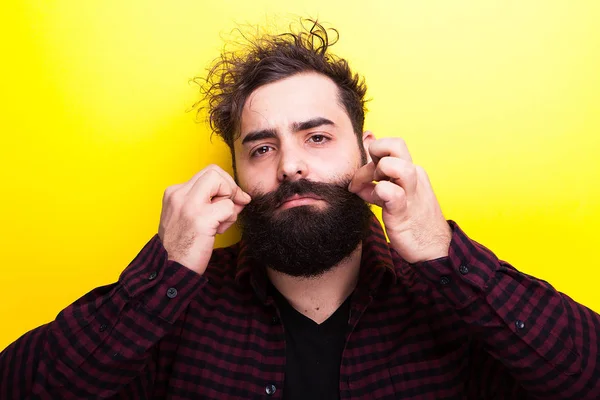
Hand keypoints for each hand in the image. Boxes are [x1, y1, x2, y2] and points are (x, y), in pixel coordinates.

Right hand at [158, 165, 250, 274]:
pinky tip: (217, 232)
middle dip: (229, 187)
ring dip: (229, 204)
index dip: (223, 184)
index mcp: (174, 193)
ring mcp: (189, 205)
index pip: (207, 173)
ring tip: (218, 224)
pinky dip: (229, 219)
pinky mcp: (200, 219)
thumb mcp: (190, 218)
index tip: (228, 201)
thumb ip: (210, 203)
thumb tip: (240, 196)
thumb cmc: (182, 246)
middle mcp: (179, 195)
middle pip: (215, 171)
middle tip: (230, 208)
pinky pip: (228, 207)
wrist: (170, 269)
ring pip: (221, 182)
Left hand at [349, 137, 450, 262]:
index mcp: (412, 172)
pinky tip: (375, 202)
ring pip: (396, 165)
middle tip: (367, 177)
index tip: (365, 175)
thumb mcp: (393, 198)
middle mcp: (414, 177)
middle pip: (396, 144)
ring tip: (372, 189)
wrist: (434, 250)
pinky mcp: (404, 211)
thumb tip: (358, 181)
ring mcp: (411, 193)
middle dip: (374, 153)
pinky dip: (378, 193)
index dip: (373, 154)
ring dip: (377, 172)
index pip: (391, 146)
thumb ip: (377, 186)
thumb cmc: (412, 223)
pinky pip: (391, 192)